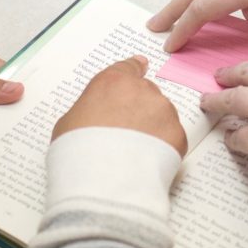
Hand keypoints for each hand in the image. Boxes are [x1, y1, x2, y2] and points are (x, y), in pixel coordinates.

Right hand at [53, 56, 186, 156]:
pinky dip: (163, 147)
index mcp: (113, 82)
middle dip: (139, 109)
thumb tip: (96, 117)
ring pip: (161, 116)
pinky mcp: (178, 135)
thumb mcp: (69, 122)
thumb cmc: (78, 150)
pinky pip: (171, 138)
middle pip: (145, 94)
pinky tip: (147, 161)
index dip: (134, 69)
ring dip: (152, 128)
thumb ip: (90, 109)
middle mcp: (142, 91)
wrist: (104, 180)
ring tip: (136, 151)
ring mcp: (163, 112)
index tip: (141, 67)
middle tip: (126, 131)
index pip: (129, 67)